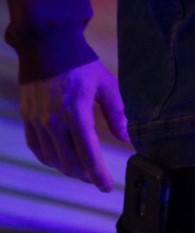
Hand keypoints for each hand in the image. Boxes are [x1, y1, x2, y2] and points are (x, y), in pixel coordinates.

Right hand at [20, 59, 129, 191]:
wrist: (48, 47)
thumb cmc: (81, 64)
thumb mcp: (105, 83)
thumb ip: (116, 112)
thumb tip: (127, 136)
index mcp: (76, 113)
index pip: (88, 153)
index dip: (98, 173)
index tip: (106, 185)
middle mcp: (54, 122)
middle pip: (69, 161)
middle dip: (84, 174)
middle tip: (96, 178)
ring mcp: (38, 122)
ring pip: (52, 159)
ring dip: (67, 169)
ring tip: (82, 170)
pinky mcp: (28, 119)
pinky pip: (38, 148)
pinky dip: (50, 159)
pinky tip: (60, 159)